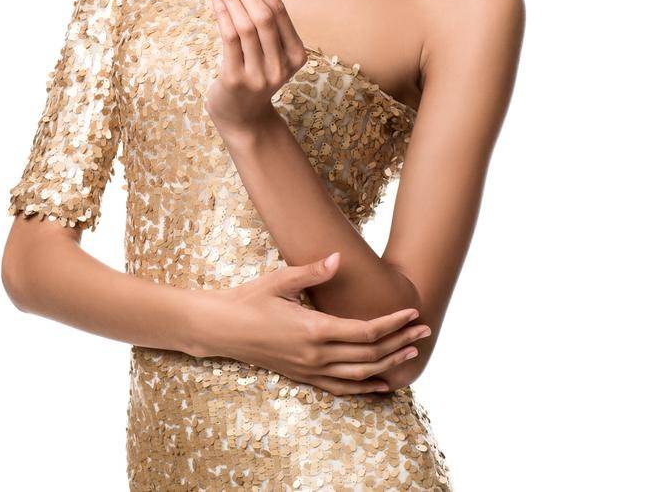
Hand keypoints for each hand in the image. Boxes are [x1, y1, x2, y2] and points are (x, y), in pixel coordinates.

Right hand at [184, 251, 431, 394]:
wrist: (222, 328)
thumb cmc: (249, 299)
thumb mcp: (279, 280)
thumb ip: (311, 271)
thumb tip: (338, 258)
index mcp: (313, 330)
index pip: (365, 332)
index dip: (392, 323)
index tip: (412, 312)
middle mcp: (315, 355)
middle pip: (369, 355)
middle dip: (400, 342)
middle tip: (424, 329)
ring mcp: (309, 369)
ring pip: (359, 375)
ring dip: (389, 364)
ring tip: (412, 352)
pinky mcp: (303, 376)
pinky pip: (340, 388)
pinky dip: (365, 388)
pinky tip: (382, 384)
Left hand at [201, 0, 308, 135]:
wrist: (242, 118)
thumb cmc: (254, 76)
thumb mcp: (269, 54)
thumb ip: (264, 26)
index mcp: (297, 55)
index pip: (280, 12)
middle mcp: (282, 66)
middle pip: (264, 17)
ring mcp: (260, 75)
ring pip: (246, 26)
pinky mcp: (236, 79)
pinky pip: (229, 39)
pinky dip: (222, 14)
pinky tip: (216, 0)